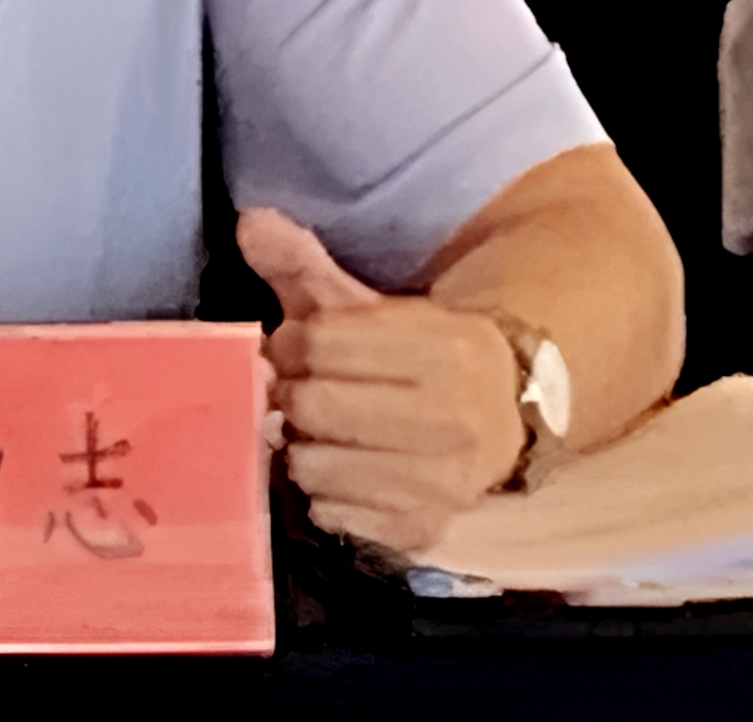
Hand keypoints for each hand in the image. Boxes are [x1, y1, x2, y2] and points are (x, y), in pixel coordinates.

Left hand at [241, 208, 522, 560]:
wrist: (503, 413)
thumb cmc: (417, 353)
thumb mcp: (368, 302)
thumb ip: (304, 262)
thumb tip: (250, 221)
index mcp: (444, 348)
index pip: (318, 342)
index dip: (290, 342)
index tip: (295, 346)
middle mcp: (453, 420)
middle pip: (313, 406)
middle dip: (291, 396)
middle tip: (299, 392)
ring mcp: (442, 484)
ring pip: (314, 466)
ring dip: (301, 448)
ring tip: (318, 432)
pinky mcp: (424, 530)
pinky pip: (332, 515)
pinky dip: (322, 494)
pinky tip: (341, 469)